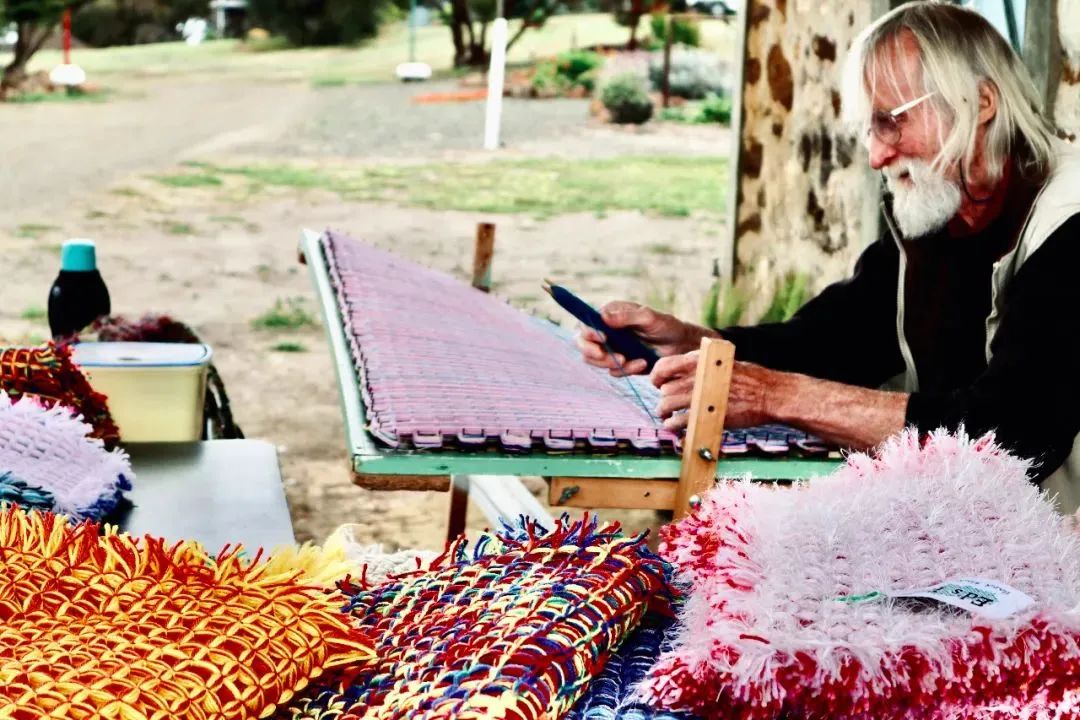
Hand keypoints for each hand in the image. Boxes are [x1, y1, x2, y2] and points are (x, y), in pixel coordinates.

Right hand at [574, 301, 702, 376]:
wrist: (680, 346)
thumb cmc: (666, 326)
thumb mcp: (649, 318)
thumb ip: (626, 316)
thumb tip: (603, 316)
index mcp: (610, 314)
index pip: (586, 323)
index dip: (588, 333)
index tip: (602, 339)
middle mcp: (606, 330)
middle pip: (583, 344)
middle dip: (596, 354)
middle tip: (616, 358)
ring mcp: (611, 347)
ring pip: (595, 360)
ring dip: (613, 363)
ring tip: (637, 362)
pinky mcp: (619, 362)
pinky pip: (613, 370)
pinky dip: (626, 370)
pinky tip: (643, 363)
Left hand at [651, 356, 775, 431]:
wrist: (770, 394)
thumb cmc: (751, 379)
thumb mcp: (725, 361)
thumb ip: (703, 366)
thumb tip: (685, 372)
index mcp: (700, 360)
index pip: (664, 366)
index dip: (656, 377)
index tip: (658, 385)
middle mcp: (696, 376)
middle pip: (664, 390)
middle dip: (663, 400)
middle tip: (666, 408)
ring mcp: (700, 396)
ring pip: (666, 405)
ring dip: (664, 415)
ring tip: (667, 420)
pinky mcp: (705, 415)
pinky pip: (678, 422)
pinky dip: (673, 427)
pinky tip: (676, 429)